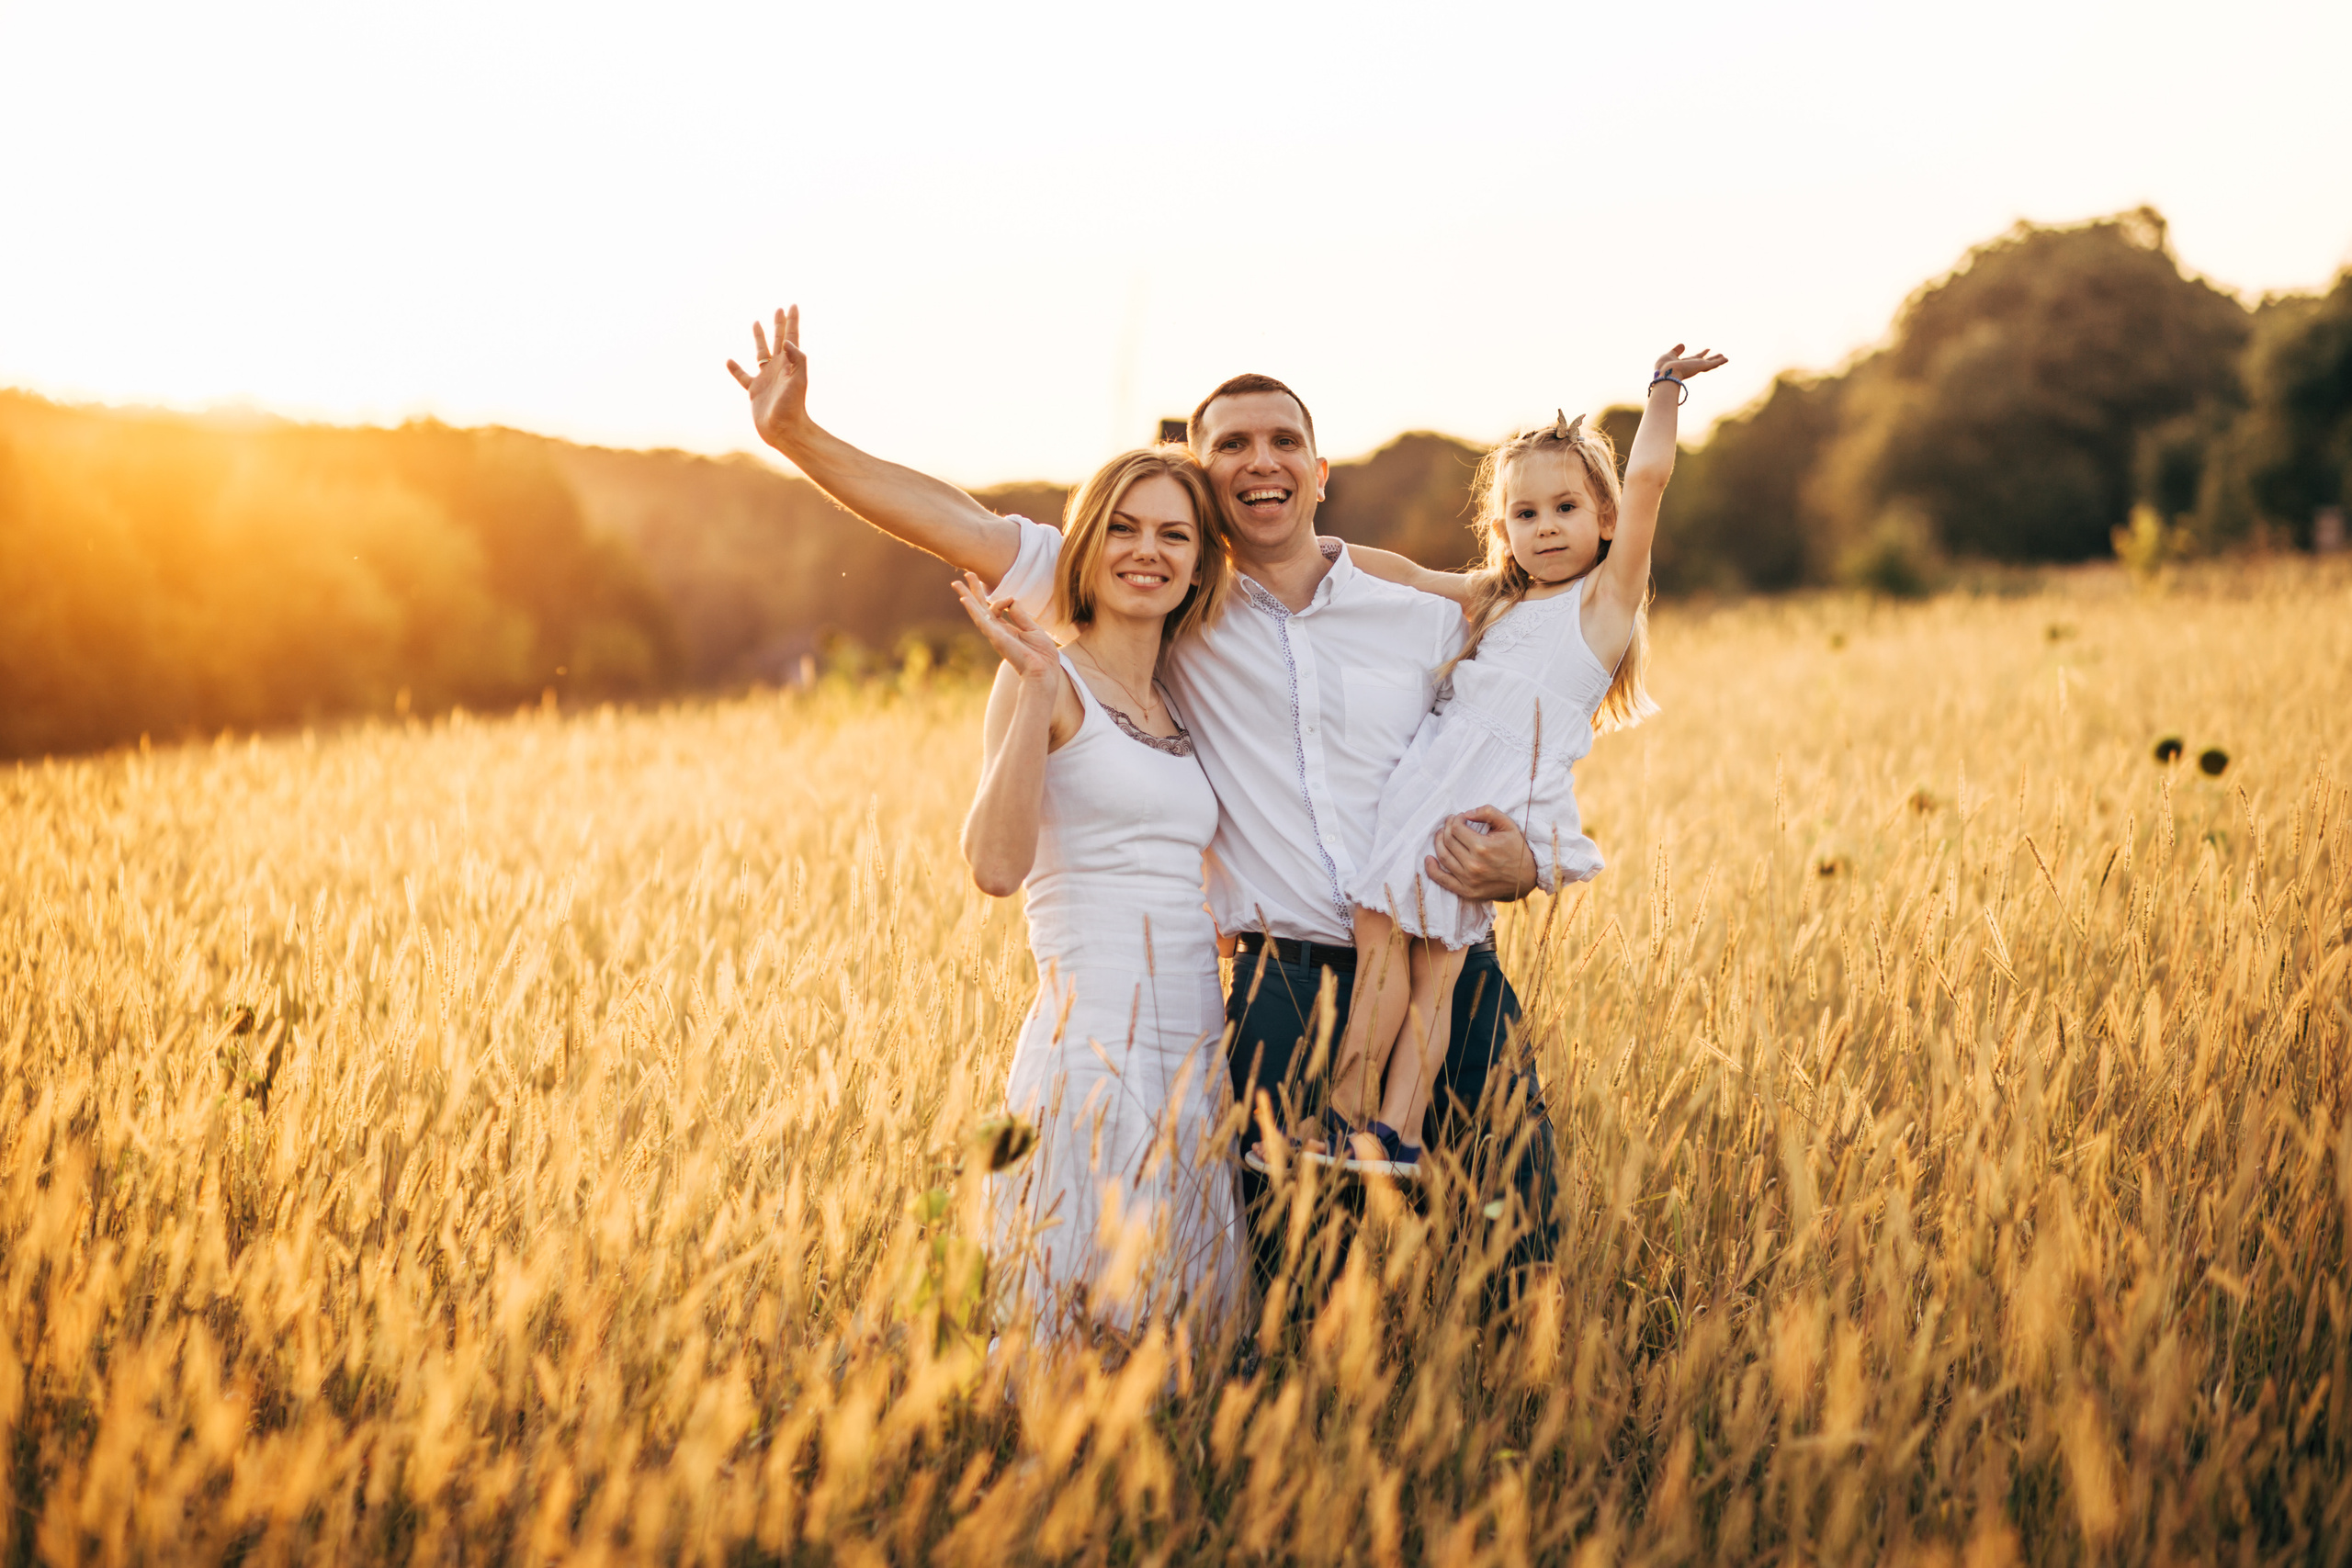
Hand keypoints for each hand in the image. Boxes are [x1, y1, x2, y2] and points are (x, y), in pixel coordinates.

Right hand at [725, 305, 809, 447]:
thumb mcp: (798, 381)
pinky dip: (735, 369)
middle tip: (778, 309)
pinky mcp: (755, 391)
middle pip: (778, 340)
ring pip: (761, 353)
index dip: (792, 321)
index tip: (792, 305)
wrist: (784, 430)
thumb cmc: (793, 407)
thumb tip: (788, 341)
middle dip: (779, 324)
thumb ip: (797, 359)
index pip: (791, 337)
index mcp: (790, 364)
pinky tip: (729, 361)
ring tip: (756, 323)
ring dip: (759, 338)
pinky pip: (743, 376)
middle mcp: (779, 369)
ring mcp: (766, 379)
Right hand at [951, 572, 1060, 682]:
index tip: (1003, 593)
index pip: (994, 609)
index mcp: (1007, 630)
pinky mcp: (996, 637)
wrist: (1043, 671)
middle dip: (974, 590)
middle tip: (966, 574)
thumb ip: (1020, 615)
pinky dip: (973, 609)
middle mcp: (998, 631)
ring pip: (977, 611)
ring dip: (968, 595)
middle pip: (981, 607)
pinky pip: (982, 620)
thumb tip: (1011, 599)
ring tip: (956, 583)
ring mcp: (995, 634)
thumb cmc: (1041, 655)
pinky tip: (965, 599)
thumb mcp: (1033, 629)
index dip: (994, 596)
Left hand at [1423, 806, 1541, 902]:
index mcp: (1483, 848)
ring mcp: (1469, 880)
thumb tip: (1467, 813)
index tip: (1462, 817)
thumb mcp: (1508, 825)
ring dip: (1438, 842)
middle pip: (1448, 841)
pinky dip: (1432, 870)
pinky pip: (1443, 881)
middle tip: (1451, 823)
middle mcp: (1474, 865)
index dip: (1456, 819)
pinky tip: (1428, 859)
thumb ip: (1488, 812)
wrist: (1526, 879)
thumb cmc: (1517, 849)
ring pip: (1443, 857)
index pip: (1456, 828)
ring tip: (1442, 835)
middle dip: (1447, 828)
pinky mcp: (1467, 892)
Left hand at [1653, 343, 1728, 385]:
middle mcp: (1692, 366)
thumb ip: (1677, 350)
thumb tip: (1683, 345)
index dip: (1702, 354)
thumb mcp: (1669, 355)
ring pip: (1710, 364)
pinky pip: (1713, 364)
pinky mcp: (1701, 366)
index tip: (1708, 349)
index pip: (1695, 358)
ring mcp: (1697, 367)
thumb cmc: (1663, 367)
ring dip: (1718, 360)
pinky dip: (1719, 361)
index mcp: (1684, 364)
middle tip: (1721, 355)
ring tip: (1726, 358)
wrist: (1666, 374)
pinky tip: (1726, 359)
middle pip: (1705, 362)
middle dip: (1712, 358)